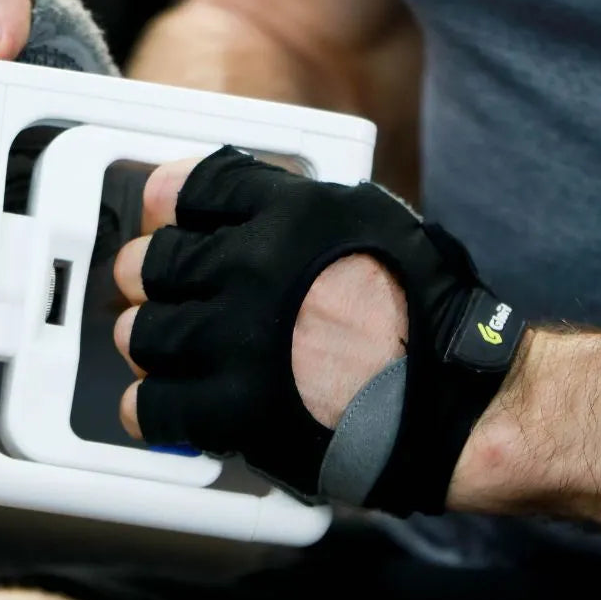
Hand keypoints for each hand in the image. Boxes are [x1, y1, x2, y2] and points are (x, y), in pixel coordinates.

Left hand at [112, 157, 408, 437]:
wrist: (459, 403)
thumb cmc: (430, 316)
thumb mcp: (375, 220)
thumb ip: (302, 206)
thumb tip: (249, 203)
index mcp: (290, 215)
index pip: (192, 189)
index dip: (169, 204)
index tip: (165, 218)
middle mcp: (252, 269)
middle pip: (152, 262)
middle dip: (153, 278)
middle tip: (165, 294)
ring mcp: (234, 342)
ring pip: (141, 332)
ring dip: (150, 341)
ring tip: (170, 351)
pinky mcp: (230, 411)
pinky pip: (151, 404)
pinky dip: (149, 406)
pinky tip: (161, 404)